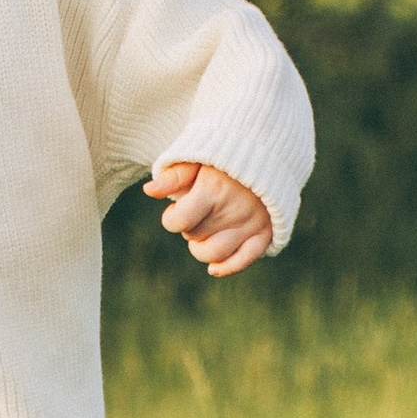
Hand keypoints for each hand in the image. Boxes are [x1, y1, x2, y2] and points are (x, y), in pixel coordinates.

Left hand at [142, 159, 273, 276]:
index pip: (178, 222)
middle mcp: (232, 210)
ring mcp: (250, 223)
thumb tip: (148, 191)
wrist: (268, 150)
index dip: (171, 219)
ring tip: (200, 236)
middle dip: (188, 228)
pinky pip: (245, 259)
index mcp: (212, 190)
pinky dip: (228, 267)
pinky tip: (214, 267)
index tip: (176, 210)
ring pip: (215, 255)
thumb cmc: (224, 152)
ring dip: (201, 250)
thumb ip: (174, 176)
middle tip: (195, 213)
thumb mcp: (197, 158)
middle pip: (195, 237)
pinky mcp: (266, 231)